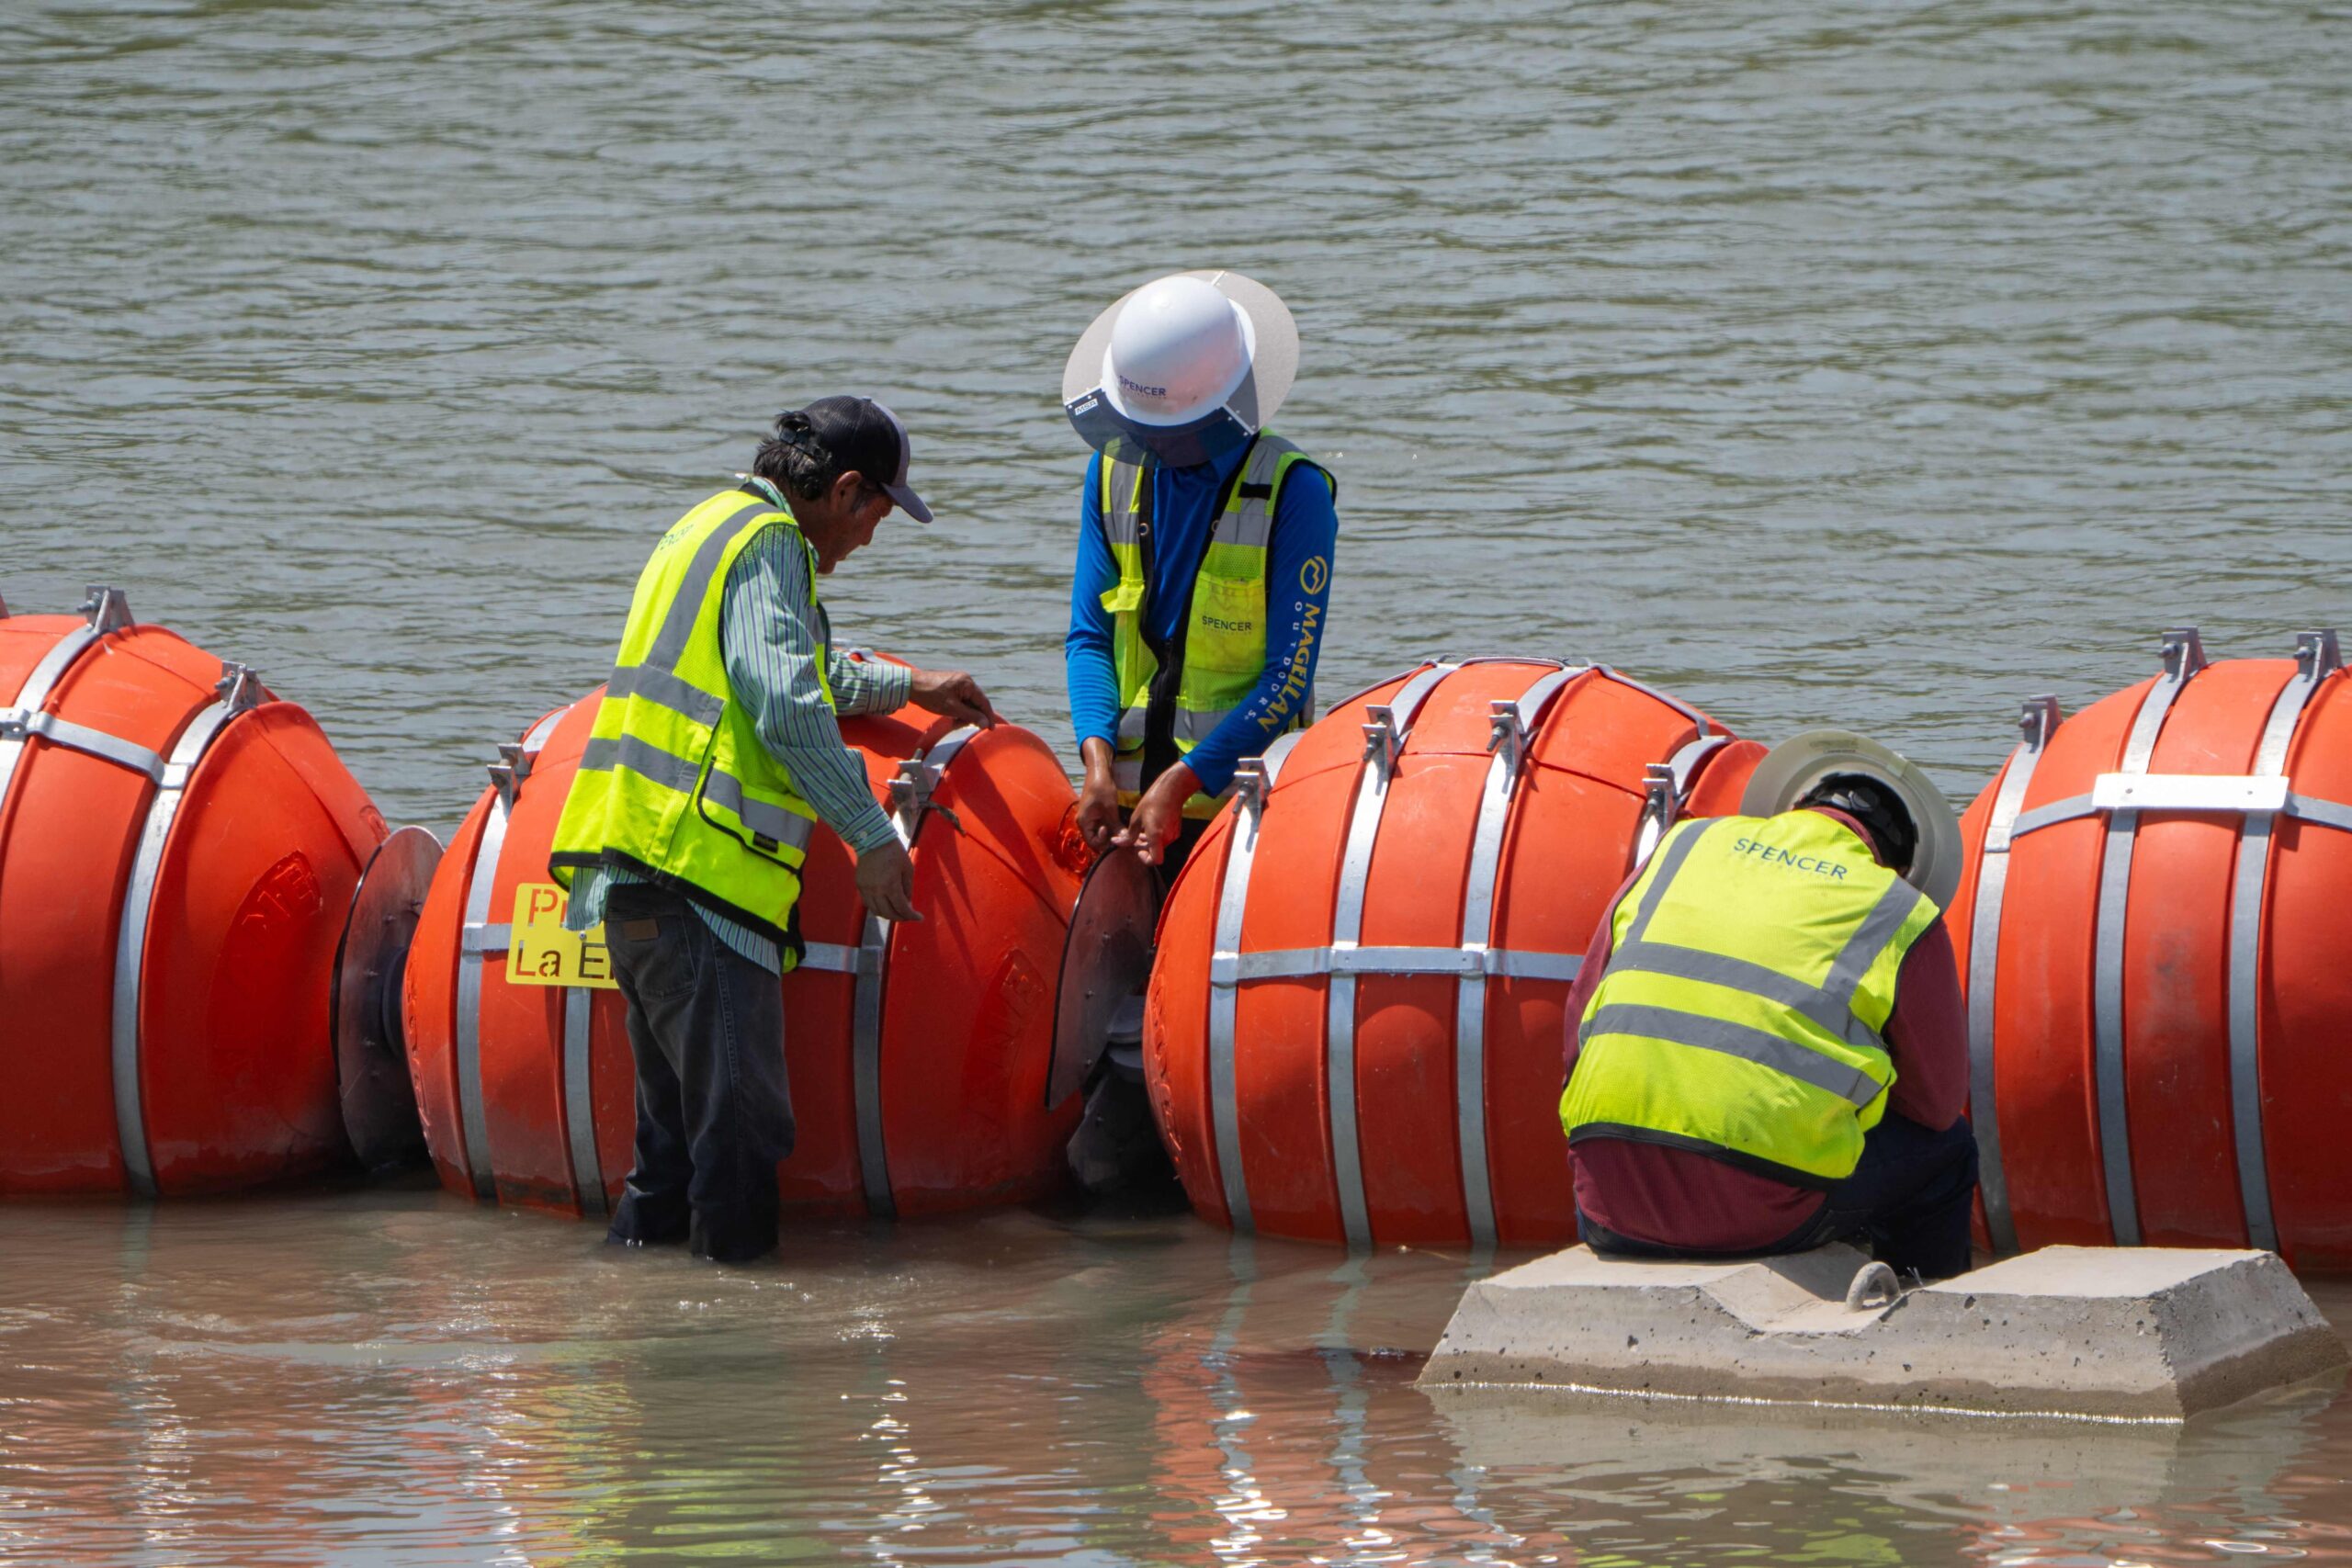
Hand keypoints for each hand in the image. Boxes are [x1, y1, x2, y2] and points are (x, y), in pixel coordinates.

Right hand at [854, 837, 920, 922]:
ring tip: (897, 911)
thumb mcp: (907, 869)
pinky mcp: (860, 886)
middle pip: (888, 913)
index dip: (911, 916)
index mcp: (890, 885)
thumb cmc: (894, 852)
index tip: (919, 918)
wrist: (873, 839)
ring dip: (888, 914)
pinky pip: (868, 903)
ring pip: (876, 911)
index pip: (902, 908)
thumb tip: (907, 904)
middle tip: (908, 916)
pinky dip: (877, 907)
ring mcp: (866, 889)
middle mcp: (876, 890)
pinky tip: (885, 904)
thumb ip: (908, 888)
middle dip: (900, 917)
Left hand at [910, 668, 1001, 728]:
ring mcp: (958, 682)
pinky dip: (958, 710)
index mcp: (967, 683)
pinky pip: (960, 700)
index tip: (991, 729)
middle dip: (971, 717)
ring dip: (963, 715)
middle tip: (962, 726)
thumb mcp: (951, 708)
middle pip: (976, 702)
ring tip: (953, 723)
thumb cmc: (930, 696)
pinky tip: (951, 717)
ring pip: (968, 702)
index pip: (983, 702)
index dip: (988, 716)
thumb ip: (970, 716)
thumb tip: (986, 724)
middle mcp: (965, 680)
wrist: (910, 685)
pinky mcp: (951, 685)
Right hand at [1076, 737, 1121, 852]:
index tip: (1115, 837)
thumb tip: (1124, 839)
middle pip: (1096, 839)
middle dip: (1109, 840)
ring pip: (1101, 833)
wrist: (1099, 772)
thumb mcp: (1110, 809)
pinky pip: (1103, 826)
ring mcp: (1090, 819)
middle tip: (1122, 839)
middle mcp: (1085, 823)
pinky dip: (1111, 828)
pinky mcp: (1096, 815)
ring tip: (1123, 834)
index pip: (1092, 842)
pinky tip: (1121, 827)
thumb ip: (1115, 826)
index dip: (1104, 843)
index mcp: (1084, 822)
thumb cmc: (1102, 788)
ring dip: (1111, 834)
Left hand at [1112, 763, 1198, 865]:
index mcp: (1156, 835)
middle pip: (1155, 853)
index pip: (1155, 860)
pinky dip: (1157, 838)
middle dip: (1144, 848)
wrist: (1173, 789)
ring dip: (1150, 843)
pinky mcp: (1176, 831)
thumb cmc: (1153, 800)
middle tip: (1135, 839)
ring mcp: (1173, 835)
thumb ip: (1129, 835)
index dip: (1145, 859)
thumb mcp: (1136, 817)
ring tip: (1140, 831)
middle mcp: (1167, 838)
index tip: (1138, 850)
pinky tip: (1150, 826)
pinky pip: (1164, 839)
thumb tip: (1118, 843)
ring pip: (1159, 846)